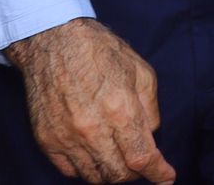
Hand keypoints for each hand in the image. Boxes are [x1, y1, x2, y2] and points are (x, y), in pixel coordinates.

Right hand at [6, 18, 174, 182]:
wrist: (54, 43)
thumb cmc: (100, 52)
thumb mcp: (141, 72)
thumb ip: (150, 108)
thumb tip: (151, 135)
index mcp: (120, 110)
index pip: (141, 157)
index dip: (158, 173)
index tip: (167, 178)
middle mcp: (92, 129)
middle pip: (117, 174)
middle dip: (135, 174)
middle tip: (142, 164)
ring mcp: (66, 137)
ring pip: (93, 177)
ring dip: (111, 174)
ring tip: (119, 160)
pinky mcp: (47, 140)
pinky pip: (69, 170)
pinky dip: (86, 170)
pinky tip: (95, 156)